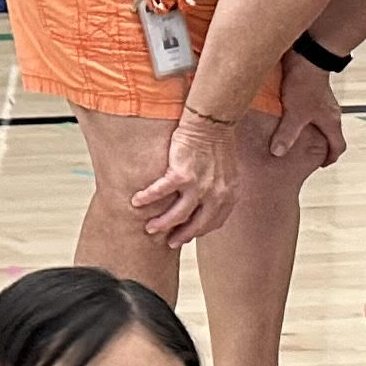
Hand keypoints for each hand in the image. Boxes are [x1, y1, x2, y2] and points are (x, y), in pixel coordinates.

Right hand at [132, 108, 239, 245]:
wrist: (212, 124)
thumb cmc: (218, 143)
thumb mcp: (228, 172)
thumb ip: (221, 189)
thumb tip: (211, 198)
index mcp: (229, 196)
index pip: (213, 222)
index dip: (198, 231)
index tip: (187, 235)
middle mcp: (216, 196)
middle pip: (196, 225)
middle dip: (181, 235)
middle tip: (169, 242)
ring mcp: (199, 187)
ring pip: (178, 215)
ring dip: (162, 224)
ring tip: (150, 228)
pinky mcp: (181, 175)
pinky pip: (160, 192)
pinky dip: (147, 198)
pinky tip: (136, 201)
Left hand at [270, 60, 347, 170]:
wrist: (307, 57)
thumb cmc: (304, 85)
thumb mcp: (294, 113)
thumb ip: (286, 134)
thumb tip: (278, 153)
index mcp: (331, 122)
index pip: (338, 146)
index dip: (330, 157)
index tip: (321, 164)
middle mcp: (331, 113)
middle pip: (330, 135)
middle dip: (320, 146)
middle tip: (306, 154)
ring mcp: (324, 103)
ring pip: (320, 123)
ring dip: (311, 131)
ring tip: (296, 137)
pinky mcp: (314, 93)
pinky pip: (312, 111)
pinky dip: (304, 118)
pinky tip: (289, 118)